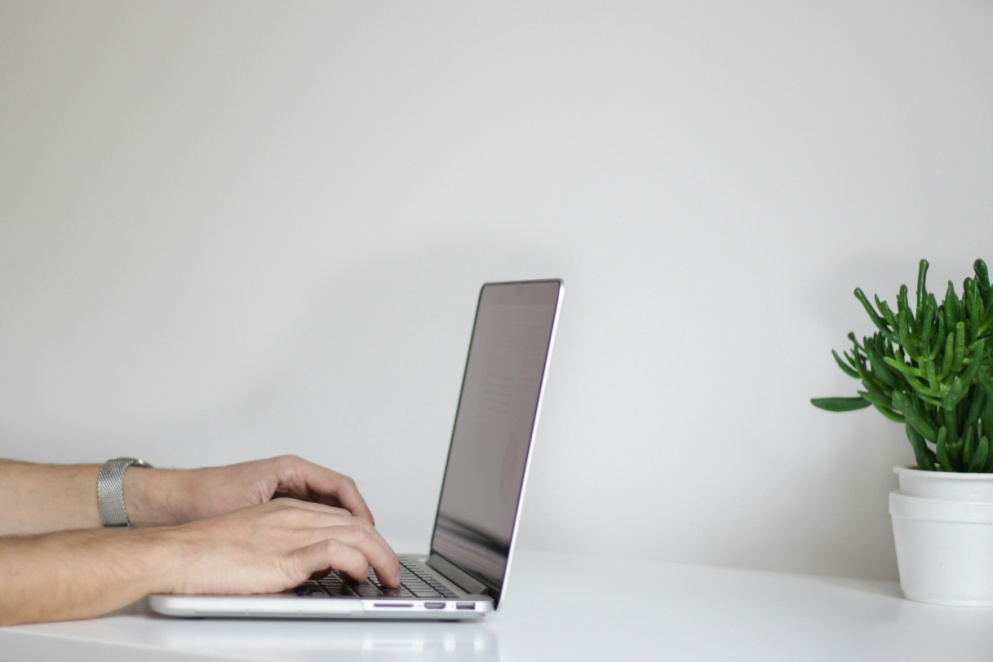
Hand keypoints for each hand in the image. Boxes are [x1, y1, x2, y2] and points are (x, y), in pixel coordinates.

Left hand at [127, 455, 375, 526]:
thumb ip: (286, 523)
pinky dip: (320, 530)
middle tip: (367, 544)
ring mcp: (282, 490)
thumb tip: (318, 539)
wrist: (168, 502)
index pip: (340, 486)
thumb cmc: (201, 497)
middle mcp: (289, 476)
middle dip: (355, 520)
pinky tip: (322, 549)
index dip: (359, 509)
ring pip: (324, 507)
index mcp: (289, 469)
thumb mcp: (251, 510)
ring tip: (351, 548)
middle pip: (337, 496)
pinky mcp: (272, 505)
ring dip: (339, 526)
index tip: (369, 529)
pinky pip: (308, 515)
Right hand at [158, 499, 400, 594]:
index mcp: (286, 510)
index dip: (365, 535)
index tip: (376, 553)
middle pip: (356, 523)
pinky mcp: (286, 555)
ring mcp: (292, 533)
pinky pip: (337, 553)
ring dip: (380, 557)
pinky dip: (358, 563)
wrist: (177, 553)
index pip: (341, 516)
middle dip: (383, 547)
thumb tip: (309, 573)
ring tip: (388, 577)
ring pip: (356, 534)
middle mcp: (294, 516)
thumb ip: (285, 552)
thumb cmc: (204, 553)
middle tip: (392, 570)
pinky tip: (362, 576)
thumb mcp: (254, 546)